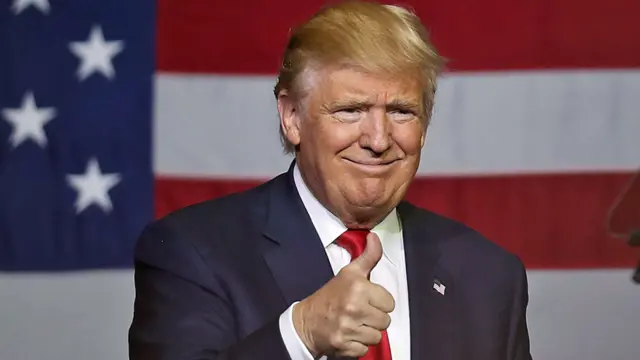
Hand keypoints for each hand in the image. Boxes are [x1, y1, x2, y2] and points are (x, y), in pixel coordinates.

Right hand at [292, 232, 394, 357]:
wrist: (306, 321)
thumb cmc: (330, 296)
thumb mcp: (349, 273)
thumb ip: (368, 256)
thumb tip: (375, 237)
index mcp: (358, 288)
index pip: (390, 303)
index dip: (380, 302)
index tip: (367, 300)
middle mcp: (354, 308)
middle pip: (386, 321)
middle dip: (375, 318)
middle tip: (361, 313)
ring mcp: (349, 328)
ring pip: (377, 336)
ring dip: (368, 332)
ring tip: (355, 324)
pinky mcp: (344, 346)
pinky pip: (365, 349)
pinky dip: (358, 345)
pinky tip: (349, 335)